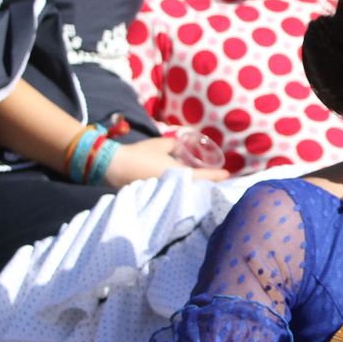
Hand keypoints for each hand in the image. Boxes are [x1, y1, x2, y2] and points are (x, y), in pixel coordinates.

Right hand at [105, 136, 229, 187]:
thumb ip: (175, 144)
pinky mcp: (157, 197)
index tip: (226, 175)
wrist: (115, 167)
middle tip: (217, 180)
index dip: (216, 176)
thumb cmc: (140, 153)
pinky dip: (183, 191)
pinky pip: (176, 195)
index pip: (202, 177)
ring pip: (187, 193)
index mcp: (177, 174)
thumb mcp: (161, 144)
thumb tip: (182, 145)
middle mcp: (174, 187)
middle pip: (197, 188)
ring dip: (196, 189)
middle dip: (208, 185)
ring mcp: (166, 194)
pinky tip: (185, 188)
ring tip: (205, 184)